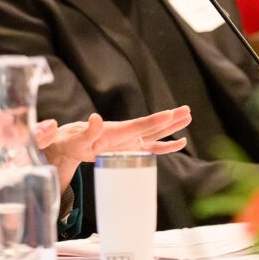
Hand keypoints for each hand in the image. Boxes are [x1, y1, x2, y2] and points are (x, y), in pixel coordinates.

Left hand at [40, 106, 191, 189]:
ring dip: (172, 126)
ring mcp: (130, 141)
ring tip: (189, 116)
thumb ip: (88, 130)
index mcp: (115, 131)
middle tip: (187, 110)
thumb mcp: (77, 138)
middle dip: (169, 119)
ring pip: (155, 134)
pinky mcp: (131, 148)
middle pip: (151, 126)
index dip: (154, 121)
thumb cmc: (71, 141)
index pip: (138, 126)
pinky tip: (180, 142)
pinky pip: (152, 147)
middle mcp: (126, 134)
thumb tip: (95, 118)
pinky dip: (166, 146)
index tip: (169, 114)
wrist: (69, 143)